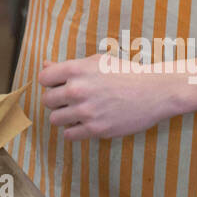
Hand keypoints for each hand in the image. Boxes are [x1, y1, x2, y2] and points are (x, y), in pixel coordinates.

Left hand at [37, 55, 185, 140]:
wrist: (154, 90)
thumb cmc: (125, 73)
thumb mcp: (96, 62)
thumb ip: (68, 66)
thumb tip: (45, 66)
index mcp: (76, 70)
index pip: (43, 78)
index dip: (50, 82)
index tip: (59, 85)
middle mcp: (77, 90)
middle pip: (47, 100)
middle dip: (56, 100)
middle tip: (70, 100)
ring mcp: (86, 111)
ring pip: (55, 119)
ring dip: (63, 116)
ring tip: (77, 112)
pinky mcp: (96, 129)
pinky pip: (69, 135)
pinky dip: (74, 131)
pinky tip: (84, 123)